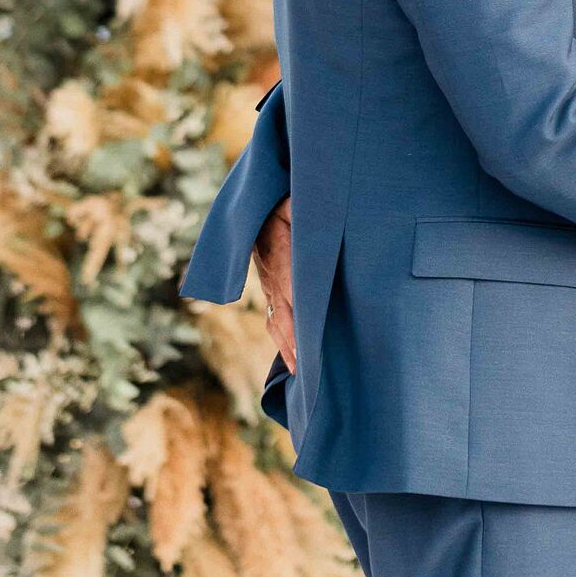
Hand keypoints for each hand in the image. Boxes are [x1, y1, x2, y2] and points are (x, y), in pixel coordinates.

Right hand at [254, 198, 295, 371]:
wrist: (256, 209)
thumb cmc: (280, 205)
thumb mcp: (292, 203)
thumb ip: (304, 209)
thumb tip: (319, 209)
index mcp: (278, 255)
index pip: (290, 287)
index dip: (299, 310)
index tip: (310, 332)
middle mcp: (271, 277)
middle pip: (283, 313)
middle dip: (295, 340)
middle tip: (307, 366)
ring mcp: (269, 287)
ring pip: (277, 322)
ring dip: (288, 347)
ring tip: (299, 373)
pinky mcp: (270, 292)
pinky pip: (275, 321)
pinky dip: (283, 342)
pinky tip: (294, 361)